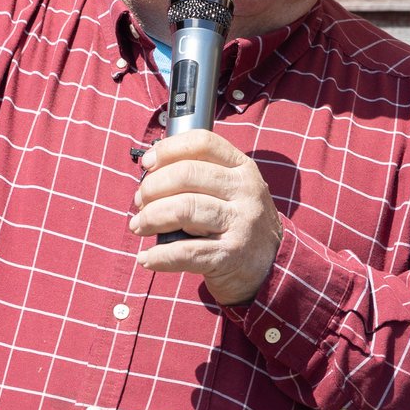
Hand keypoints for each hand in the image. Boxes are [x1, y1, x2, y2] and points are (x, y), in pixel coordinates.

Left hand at [129, 129, 280, 305]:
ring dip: (150, 218)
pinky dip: (160, 256)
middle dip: (151, 188)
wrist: (270, 266)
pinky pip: (186, 252)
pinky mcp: (231, 255)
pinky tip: (148, 258)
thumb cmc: (236, 222)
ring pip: (184, 209)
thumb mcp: (230, 190)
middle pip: (186, 174)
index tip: (146, 164)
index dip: (167, 149)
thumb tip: (148, 171)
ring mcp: (241, 223)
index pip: (202, 143)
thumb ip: (199, 175)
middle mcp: (245, 191)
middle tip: (139, 203)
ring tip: (139, 226)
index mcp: (242, 169)